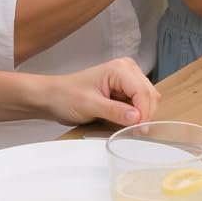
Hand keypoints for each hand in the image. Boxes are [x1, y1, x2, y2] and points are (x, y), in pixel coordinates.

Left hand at [40, 58, 158, 128]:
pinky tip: (127, 121)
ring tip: (130, 127)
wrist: (52, 97)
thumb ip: (115, 111)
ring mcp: (127, 79)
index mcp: (120, 69)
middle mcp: (127, 70)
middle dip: (145, 113)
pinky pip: (139, 102)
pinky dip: (137, 114)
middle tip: (136, 132)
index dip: (144, 112)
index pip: (142, 92)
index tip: (140, 130)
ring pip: (148, 98)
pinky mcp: (125, 89)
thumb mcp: (89, 105)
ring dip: (142, 114)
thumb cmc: (66, 96)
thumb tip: (137, 118)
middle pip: (149, 94)